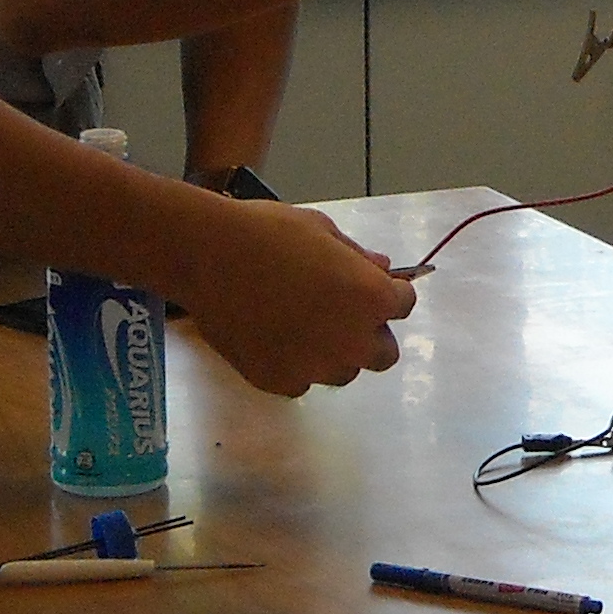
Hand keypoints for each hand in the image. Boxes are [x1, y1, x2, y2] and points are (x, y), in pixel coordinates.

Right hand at [178, 201, 418, 396]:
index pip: (404, 305)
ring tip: (303, 325)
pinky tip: (274, 337)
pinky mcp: (280, 383)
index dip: (390, 292)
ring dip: (335, 352)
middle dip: (371, 333)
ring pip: (343, 371)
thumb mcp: (323, 230)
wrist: (207, 256)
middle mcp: (352, 341)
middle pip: (384, 354)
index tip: (371, 285)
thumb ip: (358, 257)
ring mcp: (316, 367)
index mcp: (371, 298)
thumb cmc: (269, 232)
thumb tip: (382, 270)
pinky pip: (302, 381)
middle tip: (343, 312)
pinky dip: (296, 363)